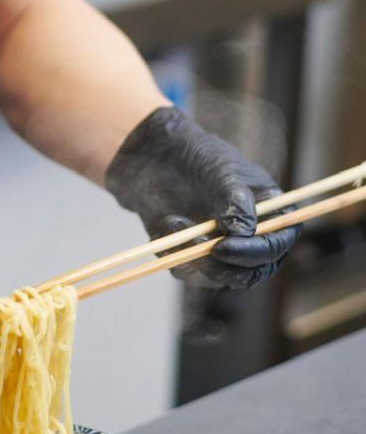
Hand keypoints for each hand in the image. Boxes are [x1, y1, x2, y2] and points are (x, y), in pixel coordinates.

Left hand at [104, 107, 300, 296]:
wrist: (159, 156)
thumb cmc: (201, 157)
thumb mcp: (223, 172)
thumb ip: (236, 203)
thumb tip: (244, 235)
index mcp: (274, 215)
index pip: (274, 247)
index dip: (253, 253)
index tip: (222, 247)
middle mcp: (254, 240)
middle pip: (251, 273)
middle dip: (224, 267)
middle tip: (199, 249)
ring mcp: (225, 251)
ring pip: (218, 278)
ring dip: (195, 257)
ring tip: (175, 221)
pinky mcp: (196, 259)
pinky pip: (189, 272)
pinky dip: (175, 253)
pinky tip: (168, 221)